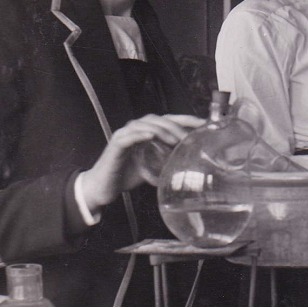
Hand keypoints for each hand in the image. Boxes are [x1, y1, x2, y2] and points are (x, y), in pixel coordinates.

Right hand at [77, 114, 205, 212]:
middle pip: (159, 119)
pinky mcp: (115, 145)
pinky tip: (151, 135)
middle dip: (177, 125)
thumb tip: (191, 162)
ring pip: (145, 124)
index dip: (186, 119)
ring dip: (162, 129)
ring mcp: (125, 135)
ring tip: (175, 139)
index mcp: (146, 132)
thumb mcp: (153, 166)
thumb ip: (168, 160)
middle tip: (190, 136)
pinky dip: (140, 134)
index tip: (204, 123)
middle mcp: (136, 129)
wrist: (104, 187)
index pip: (168, 120)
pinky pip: (128, 136)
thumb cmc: (127, 175)